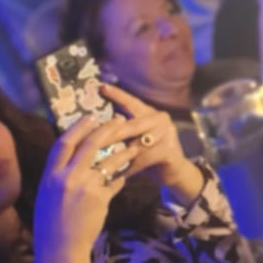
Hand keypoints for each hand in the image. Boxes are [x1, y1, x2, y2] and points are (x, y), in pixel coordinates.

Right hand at [32, 114, 141, 262]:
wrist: (59, 249)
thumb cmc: (51, 223)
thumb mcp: (49, 195)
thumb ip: (61, 177)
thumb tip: (74, 160)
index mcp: (50, 176)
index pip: (64, 143)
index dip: (78, 127)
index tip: (91, 116)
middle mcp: (66, 178)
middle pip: (89, 145)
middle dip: (106, 129)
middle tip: (119, 120)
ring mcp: (84, 187)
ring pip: (109, 161)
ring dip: (124, 151)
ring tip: (135, 144)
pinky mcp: (100, 198)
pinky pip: (115, 182)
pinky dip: (121, 178)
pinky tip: (126, 176)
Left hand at [98, 83, 201, 200]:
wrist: (173, 172)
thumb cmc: (148, 154)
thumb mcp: (134, 139)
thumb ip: (120, 131)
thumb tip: (93, 127)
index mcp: (149, 113)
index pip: (131, 102)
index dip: (117, 95)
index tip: (101, 87)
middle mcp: (160, 119)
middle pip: (131, 125)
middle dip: (109, 133)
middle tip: (90, 139)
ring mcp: (167, 133)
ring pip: (137, 144)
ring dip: (119, 155)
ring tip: (101, 162)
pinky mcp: (170, 150)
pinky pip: (145, 159)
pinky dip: (130, 168)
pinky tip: (118, 175)